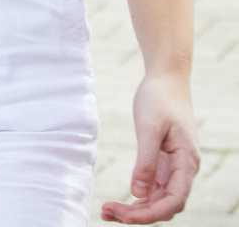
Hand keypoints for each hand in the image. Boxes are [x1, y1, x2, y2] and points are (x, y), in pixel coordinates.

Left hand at [103, 72, 197, 222]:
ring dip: (135, 209)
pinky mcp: (163, 164)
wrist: (166, 80)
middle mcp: (184, 170)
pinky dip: (136, 198)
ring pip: (158, 199)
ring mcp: (174, 168)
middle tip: (106, 213)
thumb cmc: (159, 99)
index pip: (174, 200)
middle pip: (165, 205)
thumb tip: (138, 193)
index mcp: (186, 162)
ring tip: (107, 211)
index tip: (126, 218)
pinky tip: (117, 202)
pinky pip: (152, 188)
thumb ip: (146, 160)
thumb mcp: (149, 127)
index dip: (151, 213)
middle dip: (138, 214)